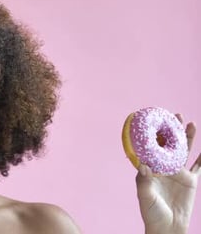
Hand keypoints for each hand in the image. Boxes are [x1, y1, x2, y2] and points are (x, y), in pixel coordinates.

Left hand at [136, 114, 199, 233]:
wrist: (168, 227)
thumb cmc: (151, 212)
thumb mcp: (145, 196)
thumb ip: (144, 181)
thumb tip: (143, 165)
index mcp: (150, 169)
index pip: (150, 148)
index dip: (152, 134)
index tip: (153, 120)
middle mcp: (164, 168)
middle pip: (168, 144)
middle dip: (171, 130)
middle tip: (174, 115)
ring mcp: (178, 173)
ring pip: (184, 151)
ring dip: (187, 137)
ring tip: (189, 123)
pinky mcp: (190, 181)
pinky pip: (198, 166)